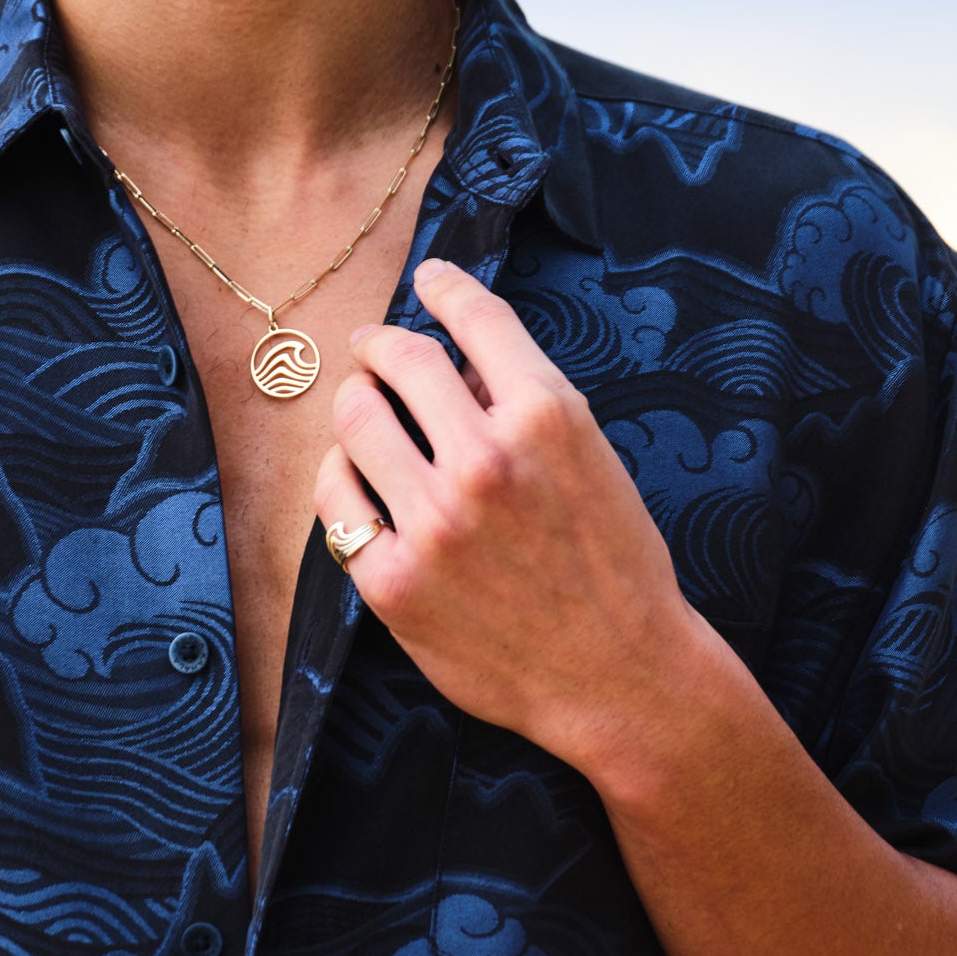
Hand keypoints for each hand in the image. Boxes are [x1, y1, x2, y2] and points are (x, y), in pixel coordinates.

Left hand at [314, 257, 739, 791]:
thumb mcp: (593, 461)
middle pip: (399, 359)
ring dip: (357, 406)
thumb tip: (454, 364)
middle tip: (374, 350)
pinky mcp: (393, 581)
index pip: (475, 318)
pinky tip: (354, 480)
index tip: (429, 278)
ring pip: (355, 420)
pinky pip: (335, 501)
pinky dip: (340, 479)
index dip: (445, 285)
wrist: (621, 677)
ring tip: (365, 414)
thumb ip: (524, 405)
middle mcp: (486, 461)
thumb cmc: (615, 566)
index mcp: (548, 417)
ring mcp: (434, 523)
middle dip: (381, 345)